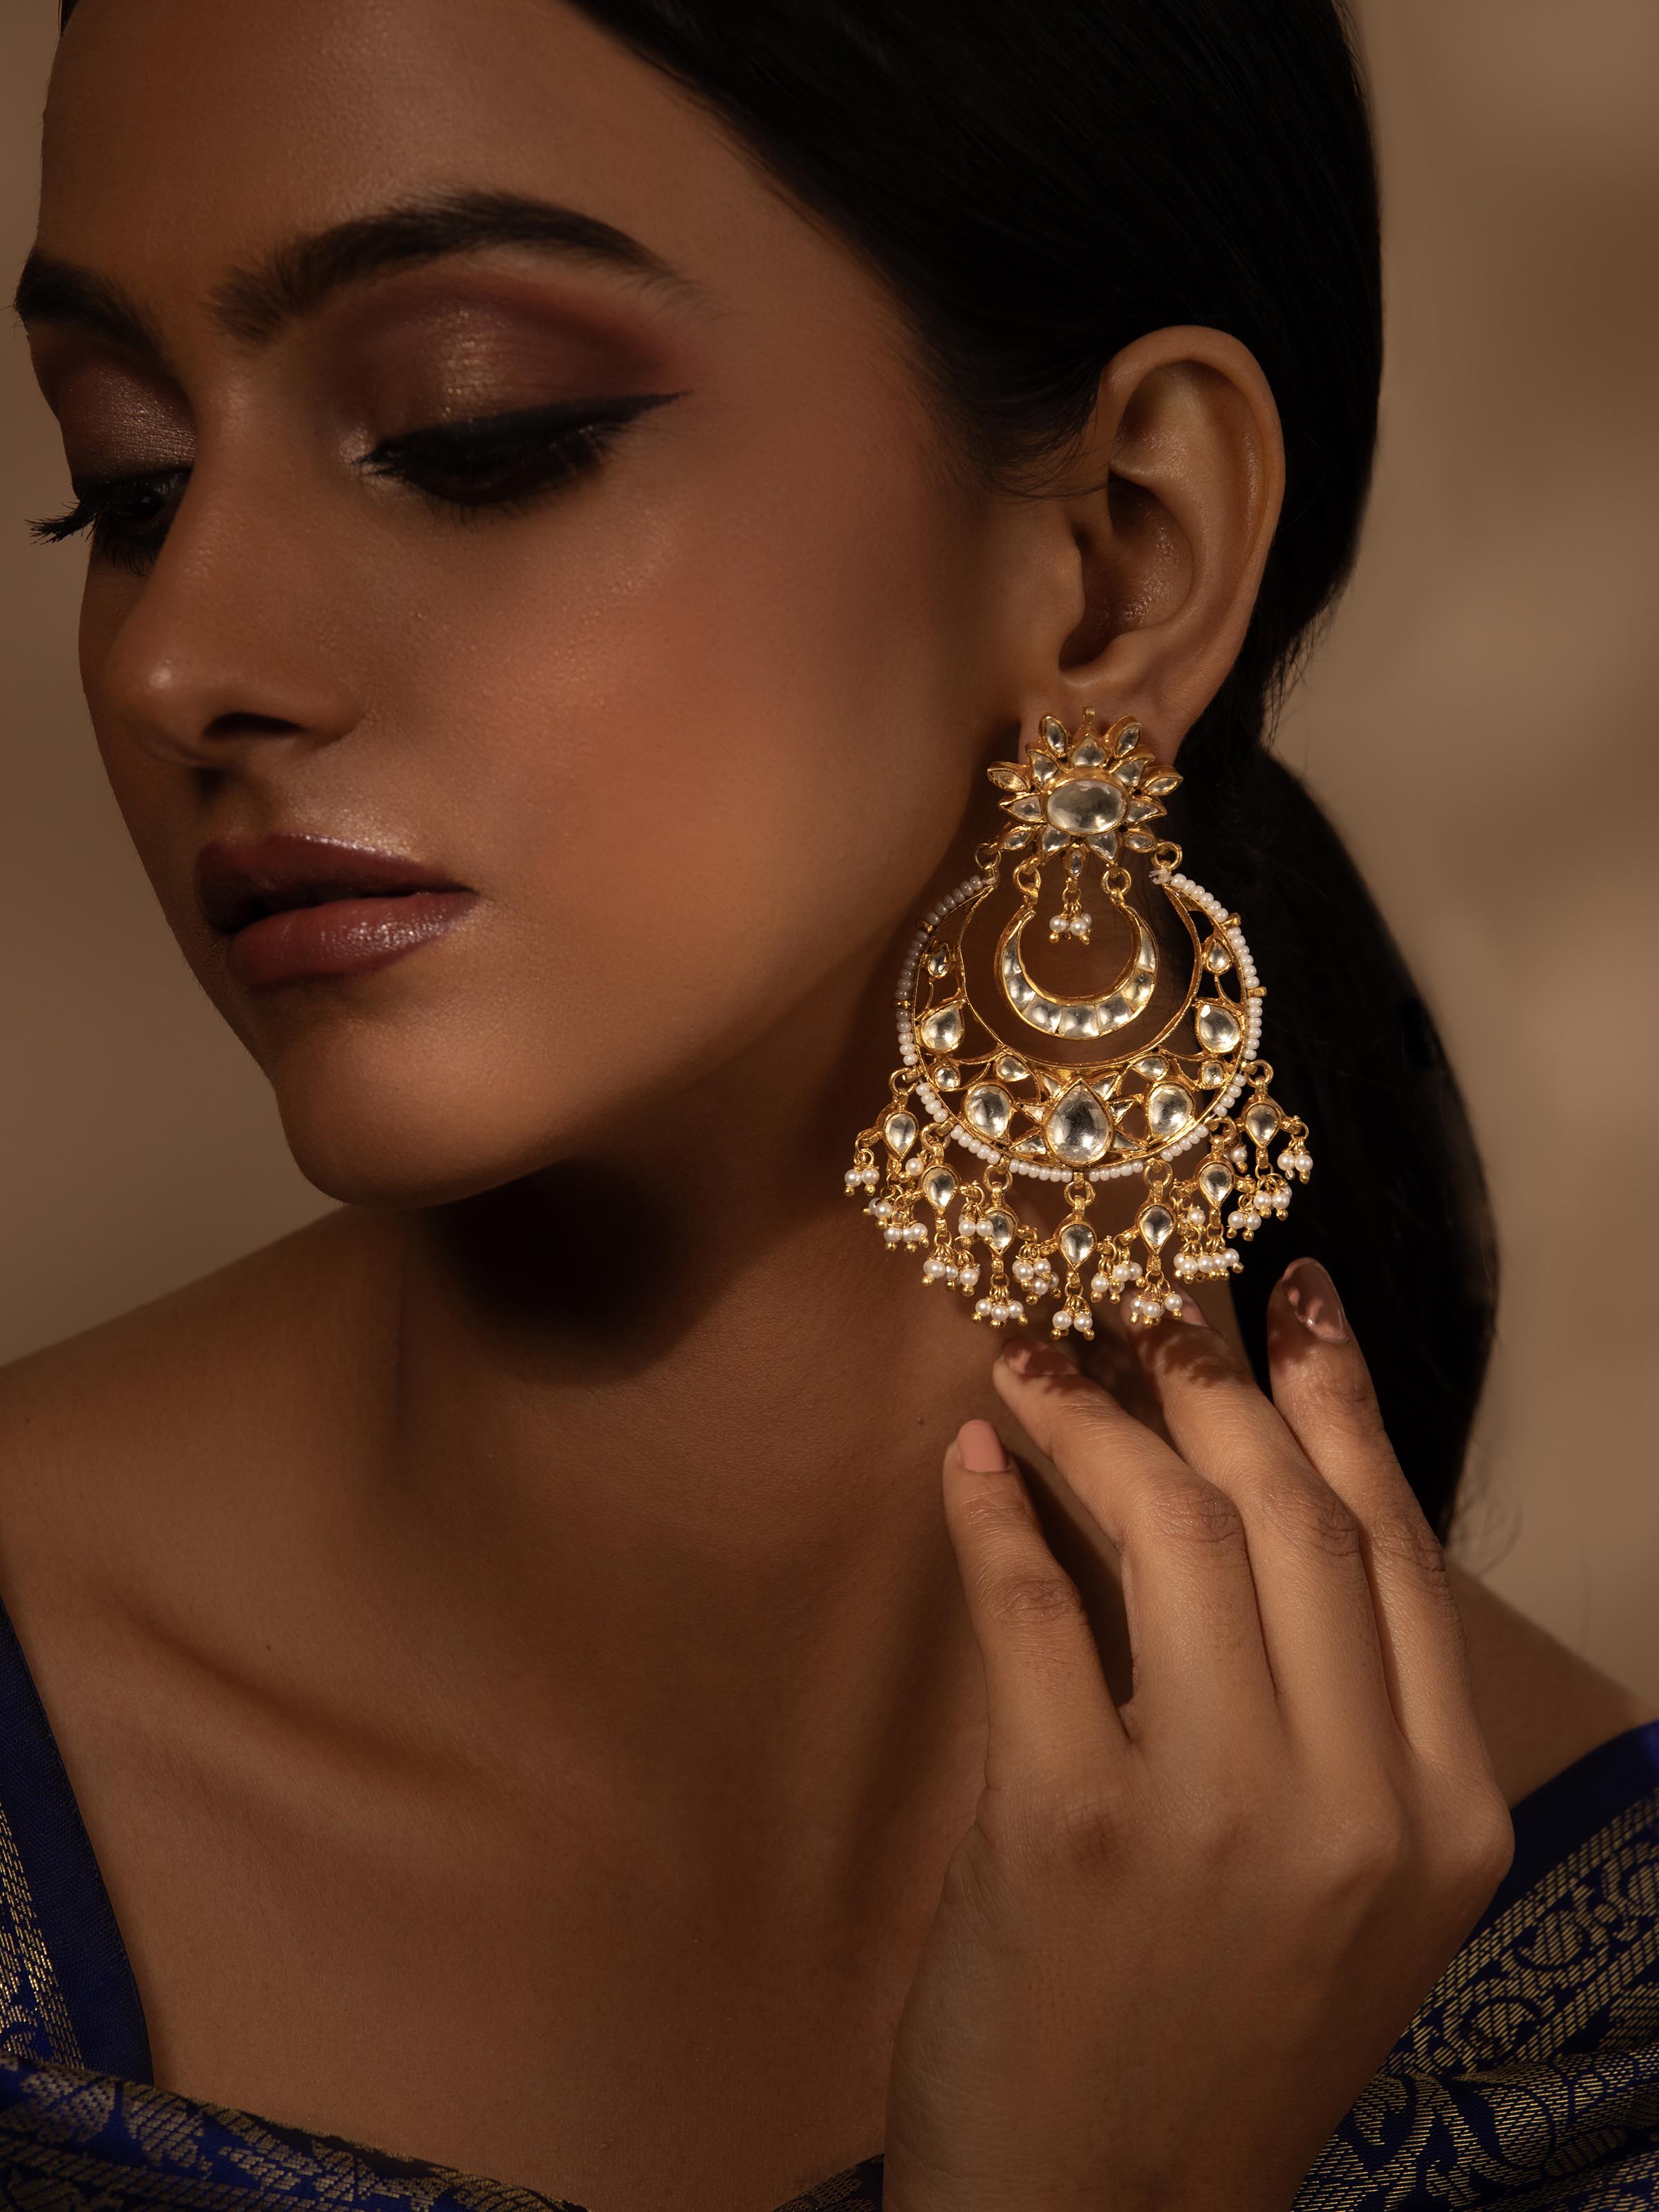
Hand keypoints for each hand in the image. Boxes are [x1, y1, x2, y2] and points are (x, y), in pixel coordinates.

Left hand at [883, 1259, 1512, 2211]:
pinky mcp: (1069, 1829)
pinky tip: (969, 1459)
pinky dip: (998, 1517)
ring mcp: (1218, 1814)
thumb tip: (1264, 1508)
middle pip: (1292, 1518)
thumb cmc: (1220, 2040)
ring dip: (1094, 1420)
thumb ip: (1337, 1718)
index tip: (1292, 1296)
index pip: (1396, 1551)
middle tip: (1140, 1292)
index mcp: (1440, 1816)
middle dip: (1214, 1379)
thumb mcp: (1340, 1890)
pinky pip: (1037, 1614)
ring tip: (1032, 1356)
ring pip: (1177, 1536)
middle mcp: (1354, 1805)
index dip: (1342, 1403)